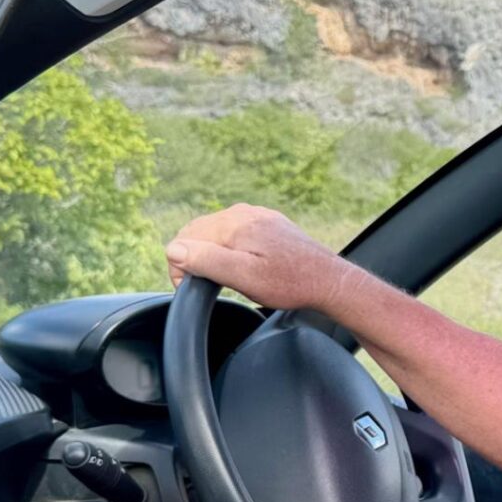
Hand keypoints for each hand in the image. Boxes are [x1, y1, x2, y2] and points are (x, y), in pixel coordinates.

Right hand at [165, 206, 358, 315]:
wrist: (328, 281)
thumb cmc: (289, 282)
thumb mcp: (243, 277)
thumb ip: (207, 261)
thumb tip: (173, 249)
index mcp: (233, 223)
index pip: (185, 238)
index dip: (180, 266)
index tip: (190, 288)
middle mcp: (243, 212)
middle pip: (199, 233)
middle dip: (194, 259)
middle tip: (206, 286)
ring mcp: (257, 216)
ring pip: (217, 233)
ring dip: (212, 254)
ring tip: (225, 279)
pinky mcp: (268, 225)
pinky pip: (236, 233)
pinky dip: (230, 250)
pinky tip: (242, 267)